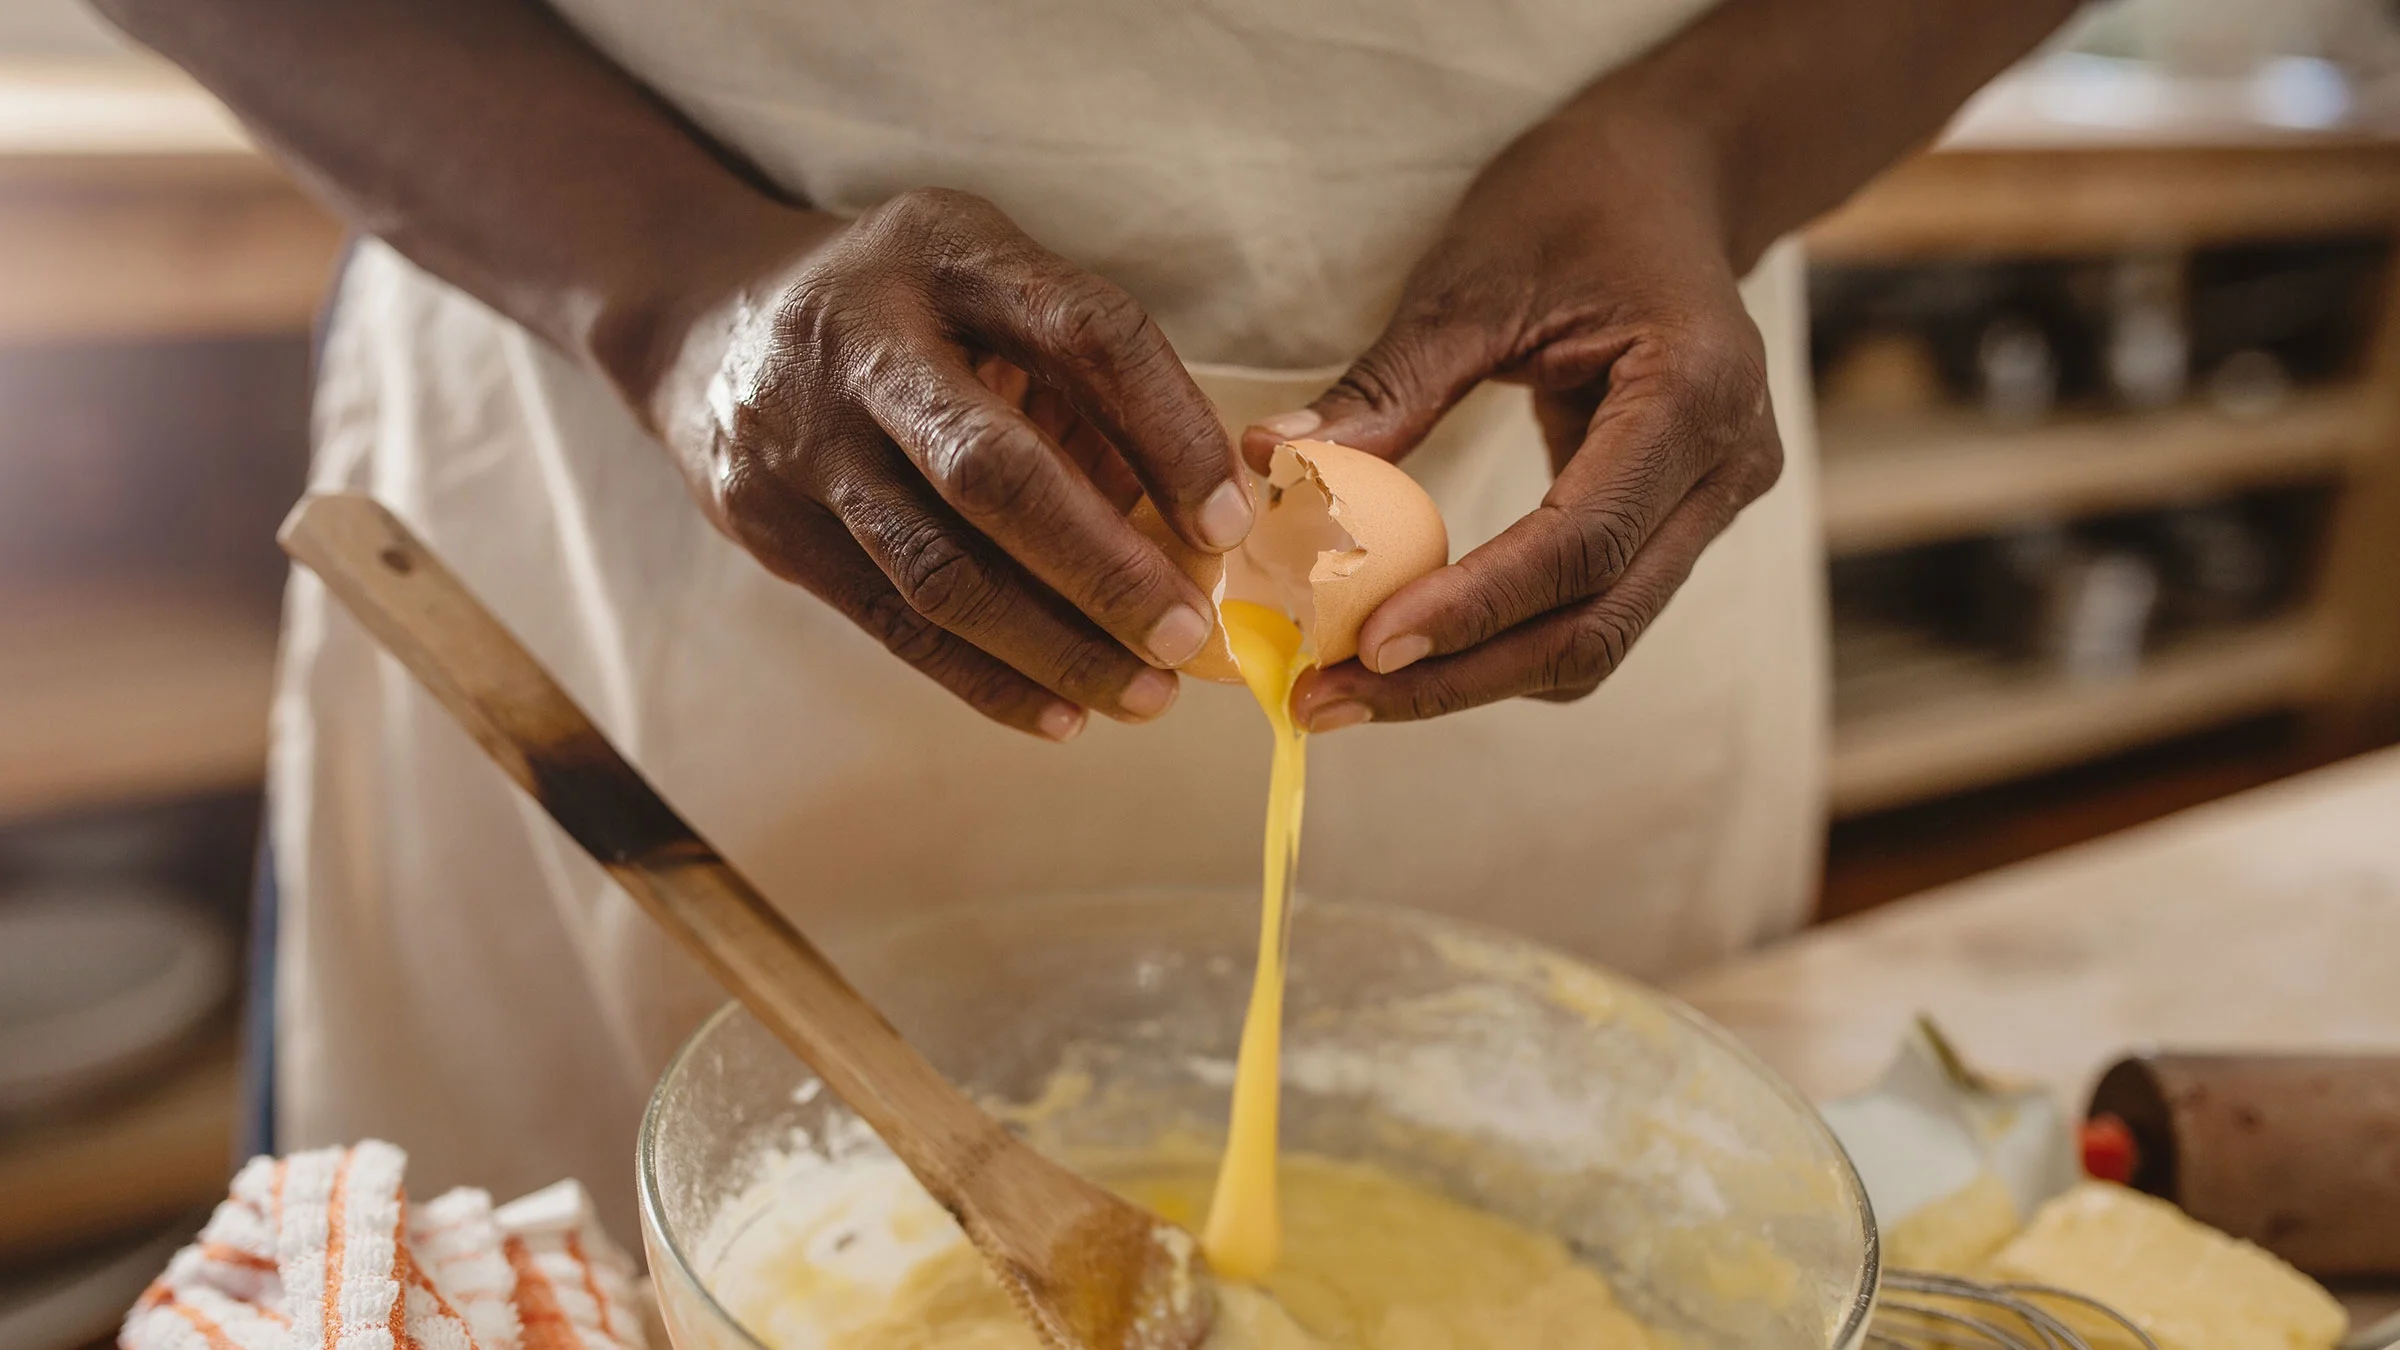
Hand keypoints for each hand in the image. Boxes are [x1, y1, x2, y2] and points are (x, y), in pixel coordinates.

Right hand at [644, 188, 1253, 740]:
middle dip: (1105, 569)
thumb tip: (1200, 529)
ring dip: (1055, 647)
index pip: (1083, 334)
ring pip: (939, 572)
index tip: (1228, 522)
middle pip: (993, 473)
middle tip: (1189, 635)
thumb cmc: (907, 308)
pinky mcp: (771, 527)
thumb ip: (1086, 384)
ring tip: (1145, 694)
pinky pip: (893, 625)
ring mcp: (803, 441)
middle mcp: (864, 341)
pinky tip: (1063, 714)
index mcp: (949, 252)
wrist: (704, 320)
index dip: (1167, 430)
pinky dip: (986, 679)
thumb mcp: (991, 282)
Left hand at [1248, 106, 1783, 733]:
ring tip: (1347, 692)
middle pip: (1595, 624)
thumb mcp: (1469, 279)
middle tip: (1324, 701)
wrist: (1674, 176)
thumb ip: (1385, 388)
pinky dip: (1499, 640)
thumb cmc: (1573, 204)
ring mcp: (1716, 502)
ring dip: (1472, 678)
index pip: (1582, 544)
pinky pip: (1591, 609)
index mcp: (1694, 391)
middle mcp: (1729, 465)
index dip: (1474, 608)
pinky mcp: (1681, 523)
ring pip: (1597, 637)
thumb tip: (1267, 465)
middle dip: (1456, 678)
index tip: (1364, 648)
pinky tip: (1407, 649)